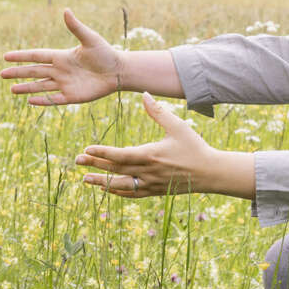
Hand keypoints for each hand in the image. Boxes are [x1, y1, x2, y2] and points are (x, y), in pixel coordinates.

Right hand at [0, 8, 121, 106]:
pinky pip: (53, 99)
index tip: (6, 57)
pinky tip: (30, 101)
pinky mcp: (72, 96)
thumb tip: (66, 10)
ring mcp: (65, 84)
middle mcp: (60, 70)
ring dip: (26, 88)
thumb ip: (76, 27)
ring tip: (12, 90)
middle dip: (18, 73)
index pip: (36, 56)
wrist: (119, 72)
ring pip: (40, 87)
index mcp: (61, 56)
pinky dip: (42, 100)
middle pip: (34, 72)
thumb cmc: (106, 53)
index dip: (21, 56)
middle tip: (1, 74)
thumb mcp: (90, 39)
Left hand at [75, 93, 254, 199]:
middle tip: (76, 162)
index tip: (86, 150)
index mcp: (151, 155)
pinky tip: (106, 188)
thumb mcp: (177, 126)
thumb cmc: (194, 147)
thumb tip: (144, 94)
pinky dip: (117, 192)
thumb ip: (158, 111)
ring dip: (102, 182)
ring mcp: (151, 184)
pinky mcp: (155, 192)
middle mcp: (148, 172)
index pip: (120, 156)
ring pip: (121, 186)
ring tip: (85, 179)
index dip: (101, 154)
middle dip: (95, 166)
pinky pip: (132, 194)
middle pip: (116, 170)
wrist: (211, 173)